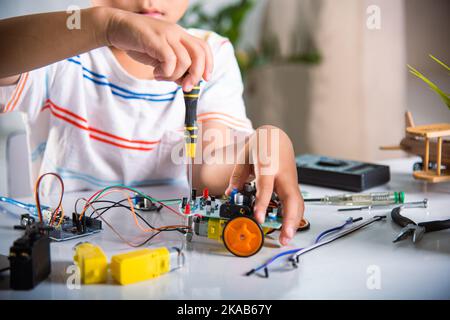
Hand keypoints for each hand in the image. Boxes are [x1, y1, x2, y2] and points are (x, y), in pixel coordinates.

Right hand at [105, 8, 212, 90]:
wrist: (116, 27)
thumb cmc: (138, 43)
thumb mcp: (159, 57)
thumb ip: (173, 68)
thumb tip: (185, 82)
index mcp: (180, 36)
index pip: (204, 48)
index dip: (208, 64)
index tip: (204, 80)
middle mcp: (177, 33)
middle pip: (199, 54)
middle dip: (196, 74)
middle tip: (185, 87)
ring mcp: (167, 35)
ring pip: (185, 61)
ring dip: (174, 76)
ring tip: (161, 76)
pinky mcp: (155, 40)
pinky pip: (170, 60)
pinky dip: (166, 72)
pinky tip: (156, 73)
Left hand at [225, 126, 304, 245]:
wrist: (276, 136)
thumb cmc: (261, 145)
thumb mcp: (244, 157)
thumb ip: (237, 176)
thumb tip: (230, 193)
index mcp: (268, 166)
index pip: (266, 187)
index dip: (263, 204)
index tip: (259, 218)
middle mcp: (283, 174)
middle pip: (291, 199)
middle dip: (289, 219)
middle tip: (284, 237)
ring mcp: (291, 180)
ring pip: (298, 203)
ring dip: (294, 221)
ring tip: (286, 238)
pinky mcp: (293, 185)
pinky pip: (297, 202)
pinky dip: (295, 216)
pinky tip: (288, 228)